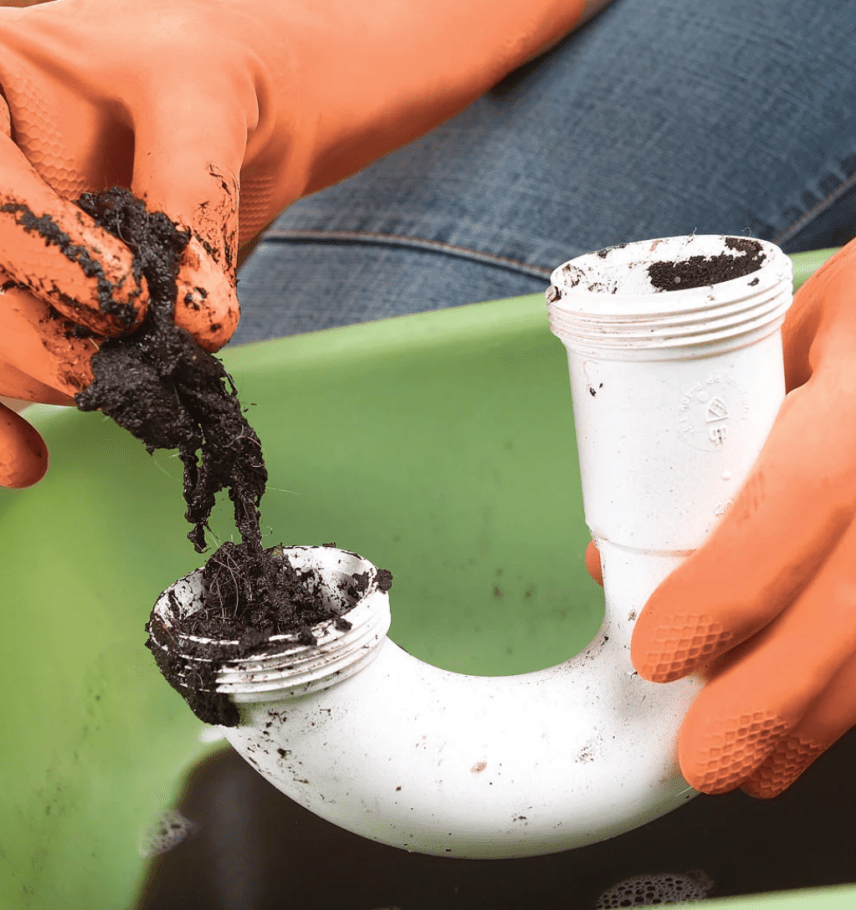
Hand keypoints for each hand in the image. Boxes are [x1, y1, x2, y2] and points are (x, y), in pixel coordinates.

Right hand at [0, 0, 586, 487]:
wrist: (206, 117)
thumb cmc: (195, 82)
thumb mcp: (204, 108)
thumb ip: (194, 209)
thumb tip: (196, 328)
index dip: (46, 257)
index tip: (131, 301)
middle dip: (46, 338)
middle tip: (136, 362)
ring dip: (32, 378)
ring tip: (126, 386)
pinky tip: (27, 463)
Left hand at [623, 239, 855, 796]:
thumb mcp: (784, 338)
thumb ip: (713, 440)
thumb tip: (621, 556)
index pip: (794, 507)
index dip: (723, 595)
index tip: (656, 655)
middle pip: (850, 609)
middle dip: (770, 704)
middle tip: (704, 764)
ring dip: (822, 719)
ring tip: (761, 770)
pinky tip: (823, 724)